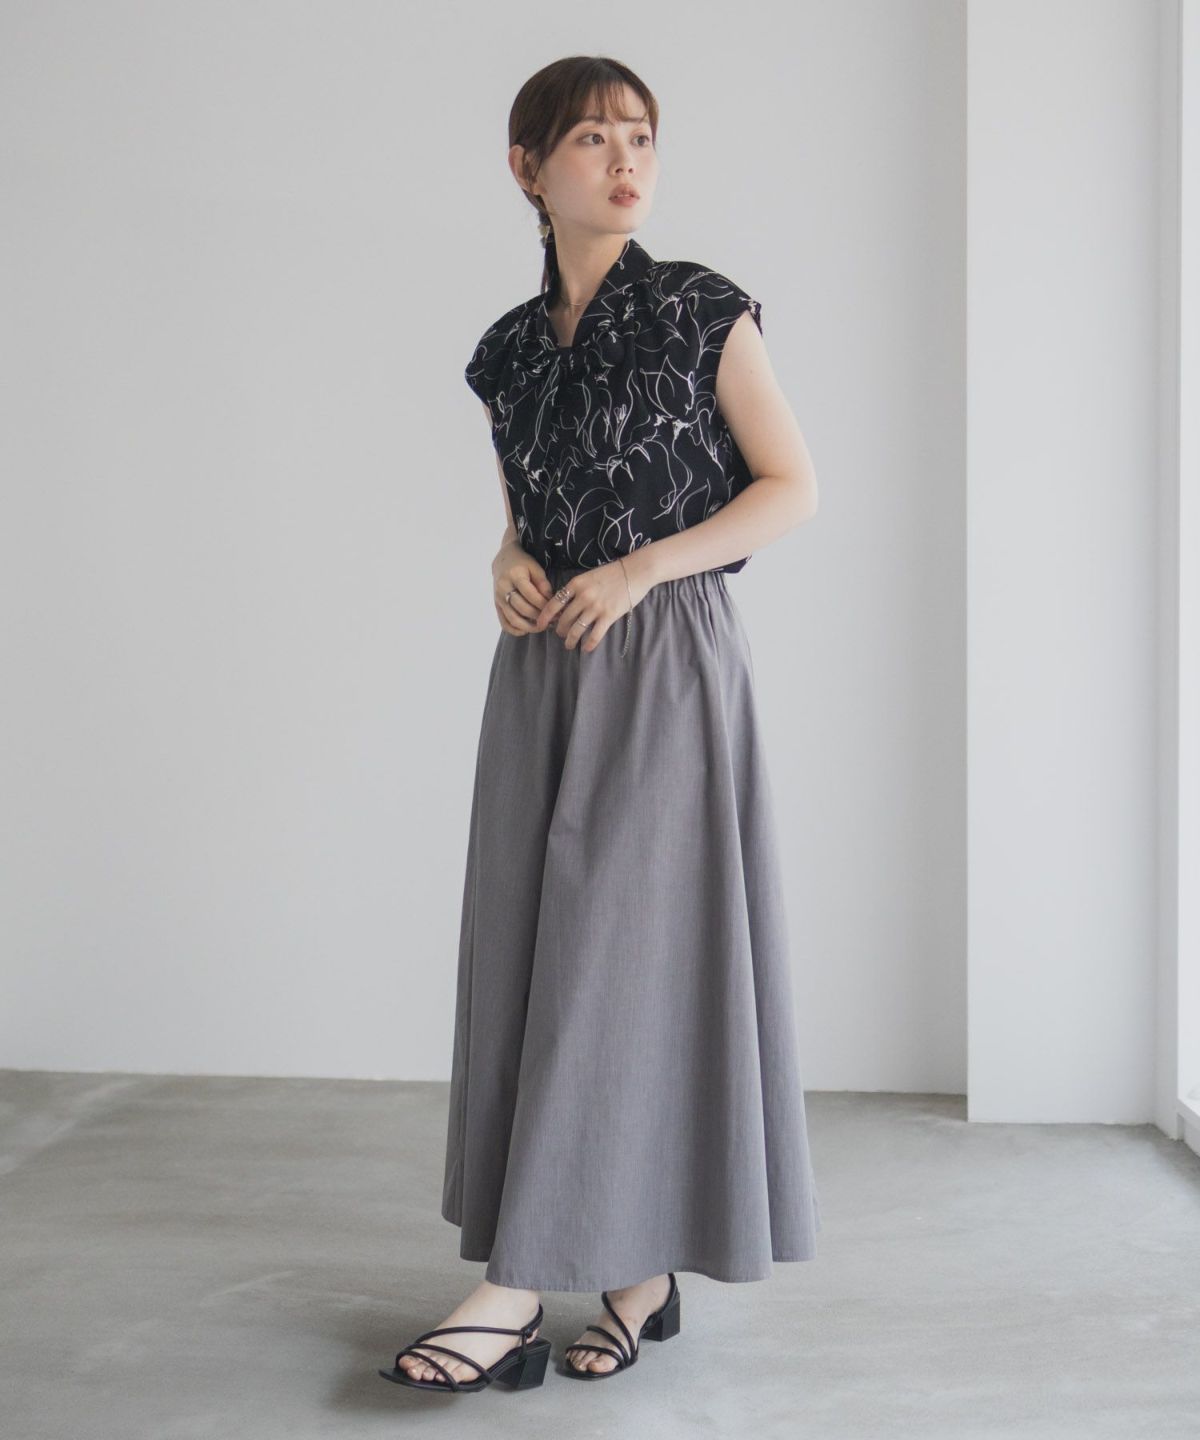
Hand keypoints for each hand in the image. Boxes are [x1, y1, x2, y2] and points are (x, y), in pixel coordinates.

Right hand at [493, 542, 553, 634]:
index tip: (556, 610)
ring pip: (513, 619)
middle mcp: (503, 588)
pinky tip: (527, 629)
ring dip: (529, 627)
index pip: (531, 595)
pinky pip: (504, 623)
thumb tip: (551, 603)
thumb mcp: (536, 568)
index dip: (544, 605)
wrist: (503, 560)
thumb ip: (543, 584)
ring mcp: (497, 598)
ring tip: (542, 626)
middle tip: (552, 620)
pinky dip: (515, 630)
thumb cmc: (523, 563)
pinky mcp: (496, 606)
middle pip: (522, 609)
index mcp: (514, 575)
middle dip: (539, 617)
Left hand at [532, 558, 650, 652]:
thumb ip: (576, 589)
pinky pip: (594, 635)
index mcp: (575, 584)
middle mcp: (583, 596)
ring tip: (570, 645)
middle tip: (561, 635)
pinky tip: (586, 648)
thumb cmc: (612, 573)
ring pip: (577, 629)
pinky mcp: (609, 615)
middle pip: (564, 619)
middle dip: (560, 630)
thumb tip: (563, 605)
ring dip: (571, 640)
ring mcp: (596, 607)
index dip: (544, 616)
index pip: (554, 603)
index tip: (539, 625)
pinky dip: (589, 644)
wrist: (635, 571)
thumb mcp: (588, 576)